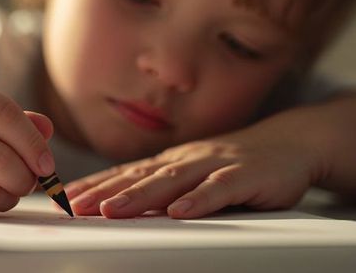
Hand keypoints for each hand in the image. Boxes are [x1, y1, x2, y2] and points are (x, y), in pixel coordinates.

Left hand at [65, 126, 324, 218]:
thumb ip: (162, 187)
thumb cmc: (233, 163)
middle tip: (76, 207)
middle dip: (105, 192)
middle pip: (139, 177)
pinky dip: (199, 200)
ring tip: (111, 210)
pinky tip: (180, 212)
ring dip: (140, 196)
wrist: (288, 143)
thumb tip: (120, 204)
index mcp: (171, 161)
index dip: (95, 185)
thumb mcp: (192, 174)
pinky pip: (220, 188)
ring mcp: (215, 164)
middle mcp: (186, 159)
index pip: (126, 173)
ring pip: (172, 181)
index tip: (66, 198)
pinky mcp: (245, 176)